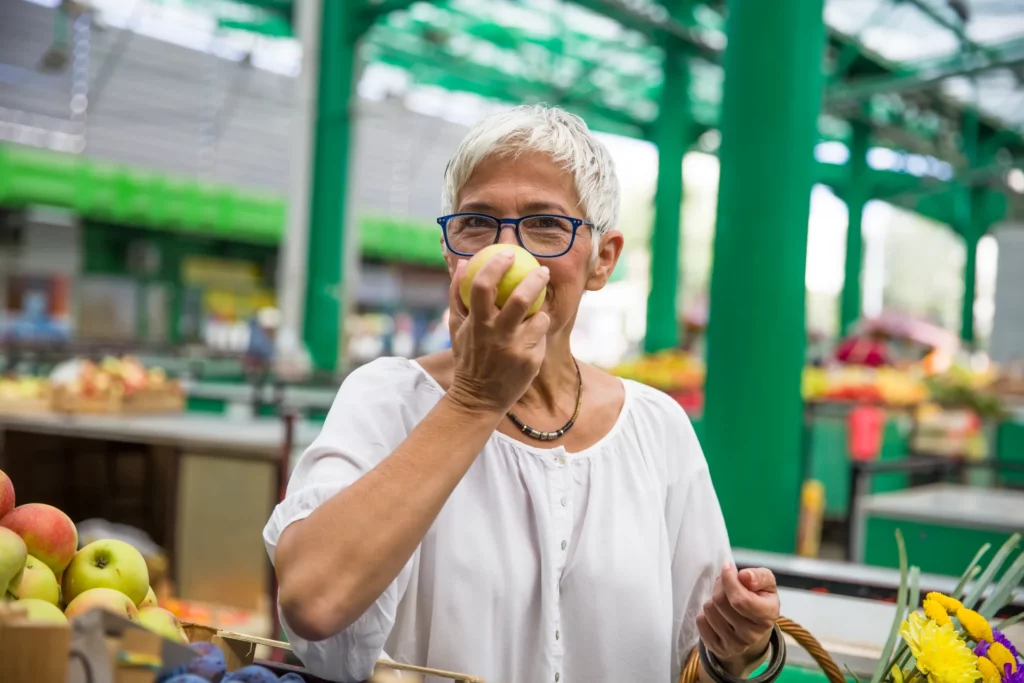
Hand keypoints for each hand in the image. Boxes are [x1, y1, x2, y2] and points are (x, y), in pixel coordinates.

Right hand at [446, 253, 550, 413]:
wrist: (478, 398)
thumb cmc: (468, 356)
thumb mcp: (456, 327)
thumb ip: (458, 294)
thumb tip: (466, 261)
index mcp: (476, 324)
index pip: (483, 287)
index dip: (496, 266)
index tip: (508, 254)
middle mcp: (496, 336)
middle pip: (521, 299)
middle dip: (535, 279)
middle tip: (542, 270)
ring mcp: (516, 350)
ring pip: (539, 318)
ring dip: (540, 311)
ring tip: (537, 310)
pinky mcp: (531, 362)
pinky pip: (541, 337)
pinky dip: (539, 332)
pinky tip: (534, 336)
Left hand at [696, 563, 779, 673]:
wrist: (753, 626)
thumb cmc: (758, 598)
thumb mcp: (766, 583)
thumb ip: (759, 576)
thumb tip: (744, 576)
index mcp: (768, 616)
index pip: (740, 600)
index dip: (729, 580)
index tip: (727, 567)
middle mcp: (753, 635)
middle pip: (721, 602)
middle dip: (720, 586)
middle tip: (725, 583)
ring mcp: (735, 645)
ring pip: (709, 610)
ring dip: (712, 599)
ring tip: (723, 600)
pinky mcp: (718, 649)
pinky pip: (701, 622)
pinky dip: (705, 613)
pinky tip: (717, 614)